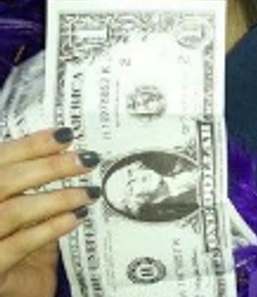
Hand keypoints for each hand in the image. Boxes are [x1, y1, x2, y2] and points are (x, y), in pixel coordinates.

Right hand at [0, 128, 100, 296]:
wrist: (8, 279)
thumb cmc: (13, 229)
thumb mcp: (16, 195)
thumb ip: (28, 172)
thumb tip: (67, 145)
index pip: (0, 156)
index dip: (32, 144)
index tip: (66, 135)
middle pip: (6, 180)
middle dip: (51, 167)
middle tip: (88, 160)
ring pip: (14, 211)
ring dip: (58, 199)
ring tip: (90, 192)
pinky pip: (19, 245)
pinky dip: (51, 228)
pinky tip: (77, 217)